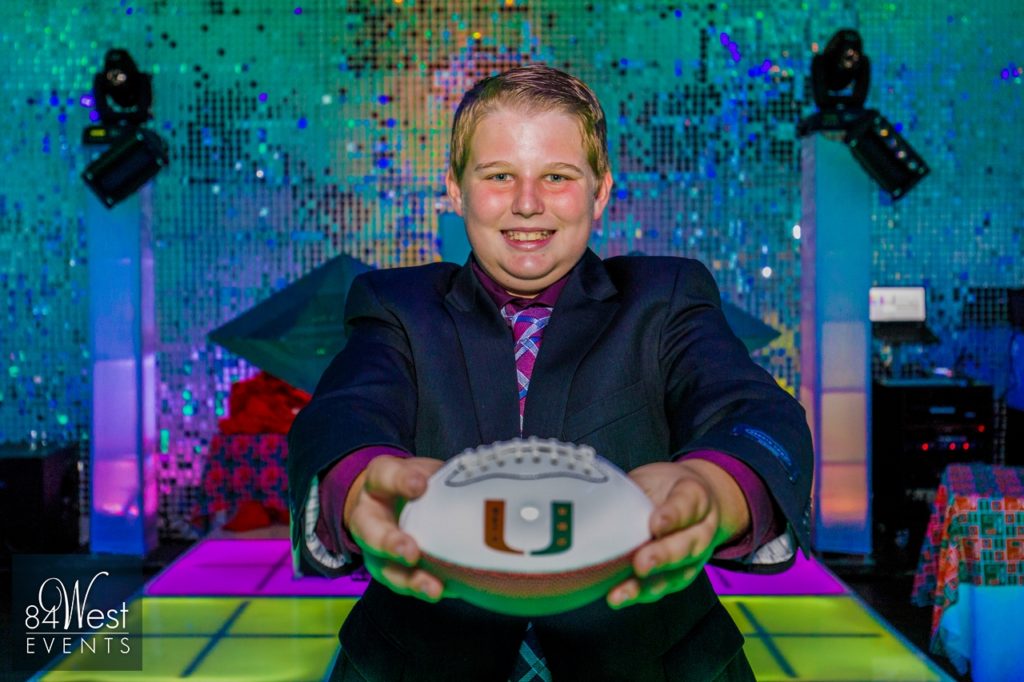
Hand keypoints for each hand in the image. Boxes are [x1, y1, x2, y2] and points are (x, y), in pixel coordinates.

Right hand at [344, 455, 445, 602]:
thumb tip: (472, 486)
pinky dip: (423, 589)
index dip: (400, 481)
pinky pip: (404, 584)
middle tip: (411, 551)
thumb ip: (437, 477)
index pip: (383, 477)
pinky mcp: (390, 571)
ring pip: (385, 568)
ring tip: (433, 588)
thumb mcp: (423, 470)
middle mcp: (369, 518)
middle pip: (371, 532)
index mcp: (376, 483)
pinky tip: (444, 590)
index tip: (420, 485)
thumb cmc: (413, 483)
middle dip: (390, 543)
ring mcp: (376, 549)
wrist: (392, 502)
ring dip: (410, 579)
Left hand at [606, 459, 749, 608]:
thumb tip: (594, 502)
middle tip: (641, 563)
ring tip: (623, 592)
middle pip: (686, 546)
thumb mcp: (653, 478)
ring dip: (648, 585)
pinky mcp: (680, 575)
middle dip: (662, 556)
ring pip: (676, 573)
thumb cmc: (665, 488)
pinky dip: (640, 593)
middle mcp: (701, 530)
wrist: (696, 504)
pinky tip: (620, 596)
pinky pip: (662, 586)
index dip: (672, 515)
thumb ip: (634, 491)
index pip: (687, 505)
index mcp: (694, 496)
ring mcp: (693, 556)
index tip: (656, 523)